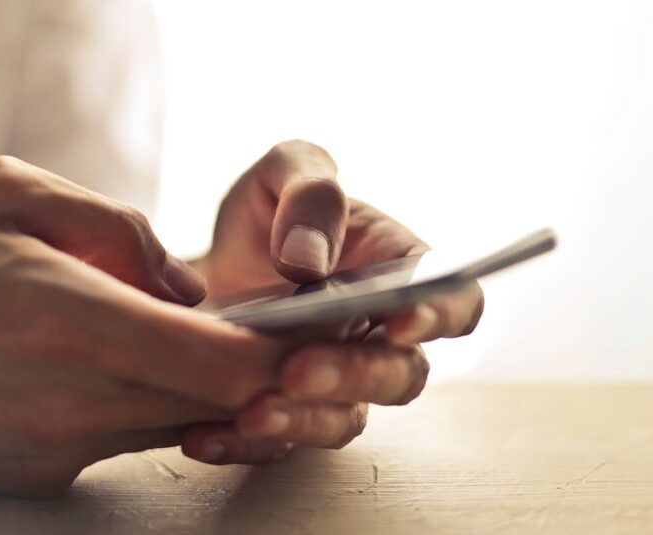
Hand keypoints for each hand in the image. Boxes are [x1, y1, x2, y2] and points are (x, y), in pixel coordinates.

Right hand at [0, 156, 294, 496]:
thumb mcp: (10, 193)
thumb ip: (120, 228)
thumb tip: (189, 285)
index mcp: (72, 320)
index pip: (225, 364)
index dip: (283, 354)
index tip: (308, 332)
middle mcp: (74, 401)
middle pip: (217, 404)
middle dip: (257, 372)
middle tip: (269, 333)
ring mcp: (58, 451)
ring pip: (177, 426)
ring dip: (199, 388)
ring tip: (178, 338)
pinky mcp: (40, 477)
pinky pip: (124, 440)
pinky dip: (141, 406)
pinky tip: (107, 368)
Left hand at [181, 141, 483, 463]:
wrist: (198, 268)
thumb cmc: (266, 215)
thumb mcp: (283, 173)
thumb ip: (309, 193)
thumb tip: (306, 262)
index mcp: (398, 272)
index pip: (454, 301)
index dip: (439, 315)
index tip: (399, 321)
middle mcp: (377, 338)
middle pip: (400, 375)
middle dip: (354, 376)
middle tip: (298, 369)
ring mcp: (335, 385)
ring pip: (344, 420)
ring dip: (303, 421)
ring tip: (251, 412)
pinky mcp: (286, 416)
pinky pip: (276, 445)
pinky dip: (240, 444)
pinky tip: (202, 435)